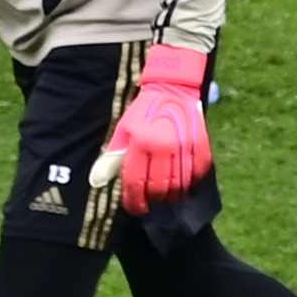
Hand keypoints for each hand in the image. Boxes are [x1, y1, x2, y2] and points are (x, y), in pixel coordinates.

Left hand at [108, 42, 215, 204]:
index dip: (134, 201)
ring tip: (167, 197)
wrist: (172, 88)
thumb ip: (111, 158)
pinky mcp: (200, 144)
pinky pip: (197, 173)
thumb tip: (96, 181)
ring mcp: (183, 146)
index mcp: (140, 143)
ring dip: (172, 196)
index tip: (135, 208)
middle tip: (151, 204)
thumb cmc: (144, 112)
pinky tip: (184, 185)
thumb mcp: (123, 131)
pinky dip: (191, 183)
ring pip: (179, 185)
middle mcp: (163, 146)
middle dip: (153, 201)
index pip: (135, 182)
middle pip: (158, 188)